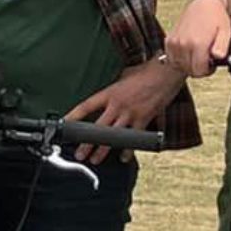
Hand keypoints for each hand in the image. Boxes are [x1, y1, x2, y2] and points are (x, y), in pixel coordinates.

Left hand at [63, 59, 185, 164]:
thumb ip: (115, 89)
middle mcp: (117, 104)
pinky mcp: (144, 119)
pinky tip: (123, 157)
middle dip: (87, 143)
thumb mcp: (124, 76)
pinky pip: (133, 139)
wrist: (166, 71)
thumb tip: (110, 96)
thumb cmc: (146, 71)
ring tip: (95, 159)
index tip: (64, 125)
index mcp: (110, 92)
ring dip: (103, 150)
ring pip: (113, 136)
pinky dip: (128, 150)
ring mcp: (130, 113)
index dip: (73, 116)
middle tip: (79, 153)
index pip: (86, 106)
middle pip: (97, 127)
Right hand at [164, 0, 230, 78]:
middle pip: (189, 70)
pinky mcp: (169, 41)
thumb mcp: (226, 33)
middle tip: (205, 60)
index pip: (199, 71)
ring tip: (197, 55)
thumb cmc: (215, 17)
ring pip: (179, 66)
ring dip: (188, 64)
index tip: (211, 65)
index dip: (207, 71)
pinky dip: (179, 60)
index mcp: (198, 43)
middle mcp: (183, 44)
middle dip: (198, 68)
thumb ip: (222, 47)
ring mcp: (174, 43)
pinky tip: (188, 53)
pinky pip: (172, 59)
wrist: (202, 4)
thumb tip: (217, 57)